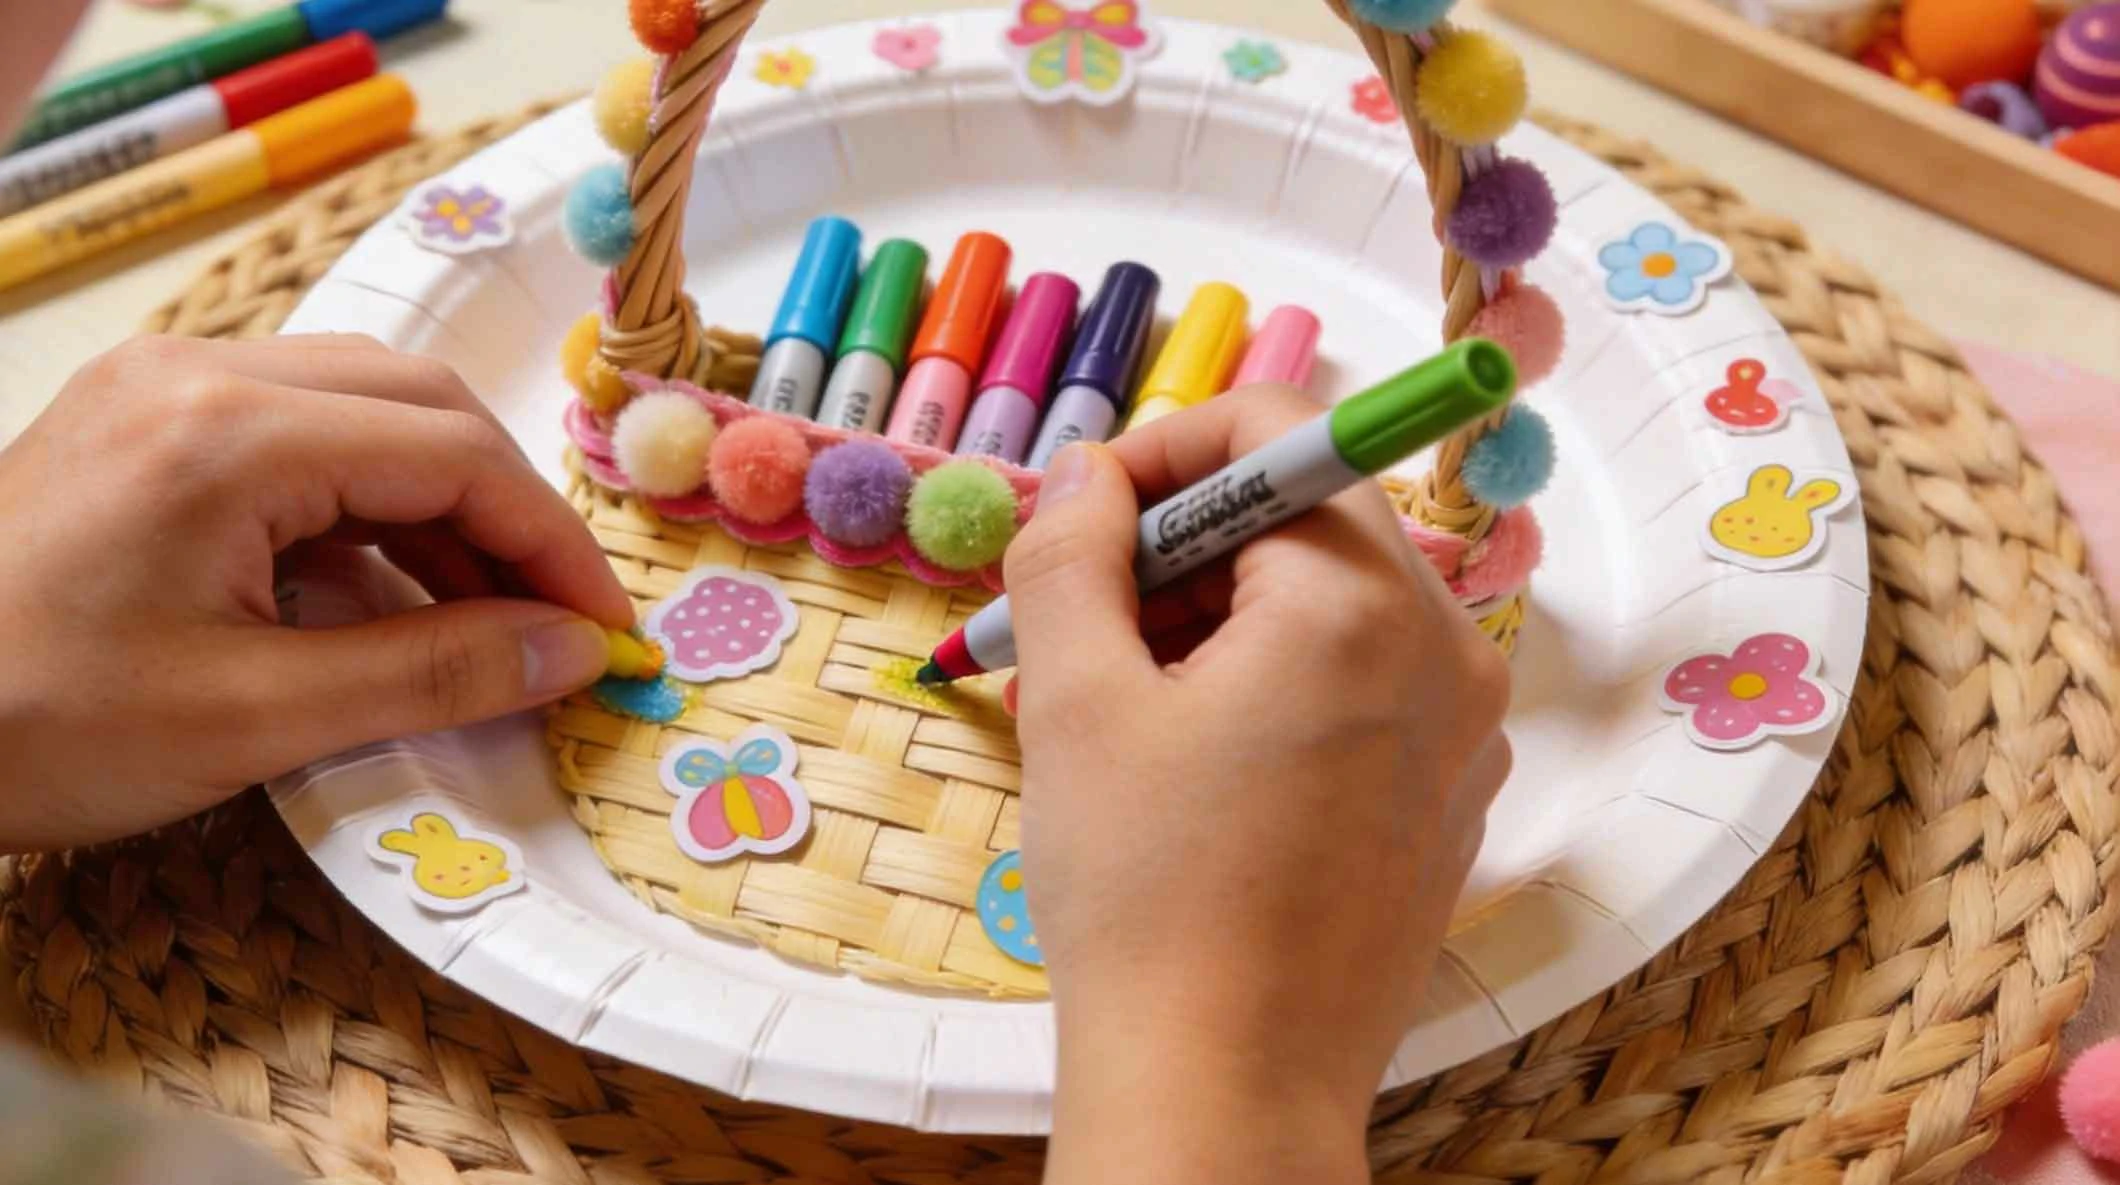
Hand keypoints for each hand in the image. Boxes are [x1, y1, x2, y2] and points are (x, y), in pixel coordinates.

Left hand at [0, 334, 632, 851]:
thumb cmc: (36, 726)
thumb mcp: (256, 718)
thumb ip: (435, 673)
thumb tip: (573, 653)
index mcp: (229, 431)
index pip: (453, 453)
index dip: (550, 545)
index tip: (602, 633)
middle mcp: (200, 373)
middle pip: (421, 403)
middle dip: (508, 512)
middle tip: (556, 618)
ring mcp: (164, 389)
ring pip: (366, 411)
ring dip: (444, 506)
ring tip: (488, 617)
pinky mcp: (144, 424)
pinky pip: (301, 437)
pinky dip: (370, 507)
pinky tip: (393, 591)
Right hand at [1006, 386, 1511, 1184]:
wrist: (1227, 1093)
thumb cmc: (1146, 897)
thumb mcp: (1075, 698)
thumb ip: (1072, 550)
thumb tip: (1092, 476)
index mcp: (1365, 602)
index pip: (1278, 435)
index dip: (1163, 451)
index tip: (1083, 517)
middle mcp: (1448, 648)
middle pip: (1307, 522)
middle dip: (1181, 551)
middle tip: (1081, 626)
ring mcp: (1465, 731)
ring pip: (1332, 608)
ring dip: (1219, 623)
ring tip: (1122, 711)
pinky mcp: (1454, 799)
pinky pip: (1364, 689)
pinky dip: (1275, 689)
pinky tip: (1196, 769)